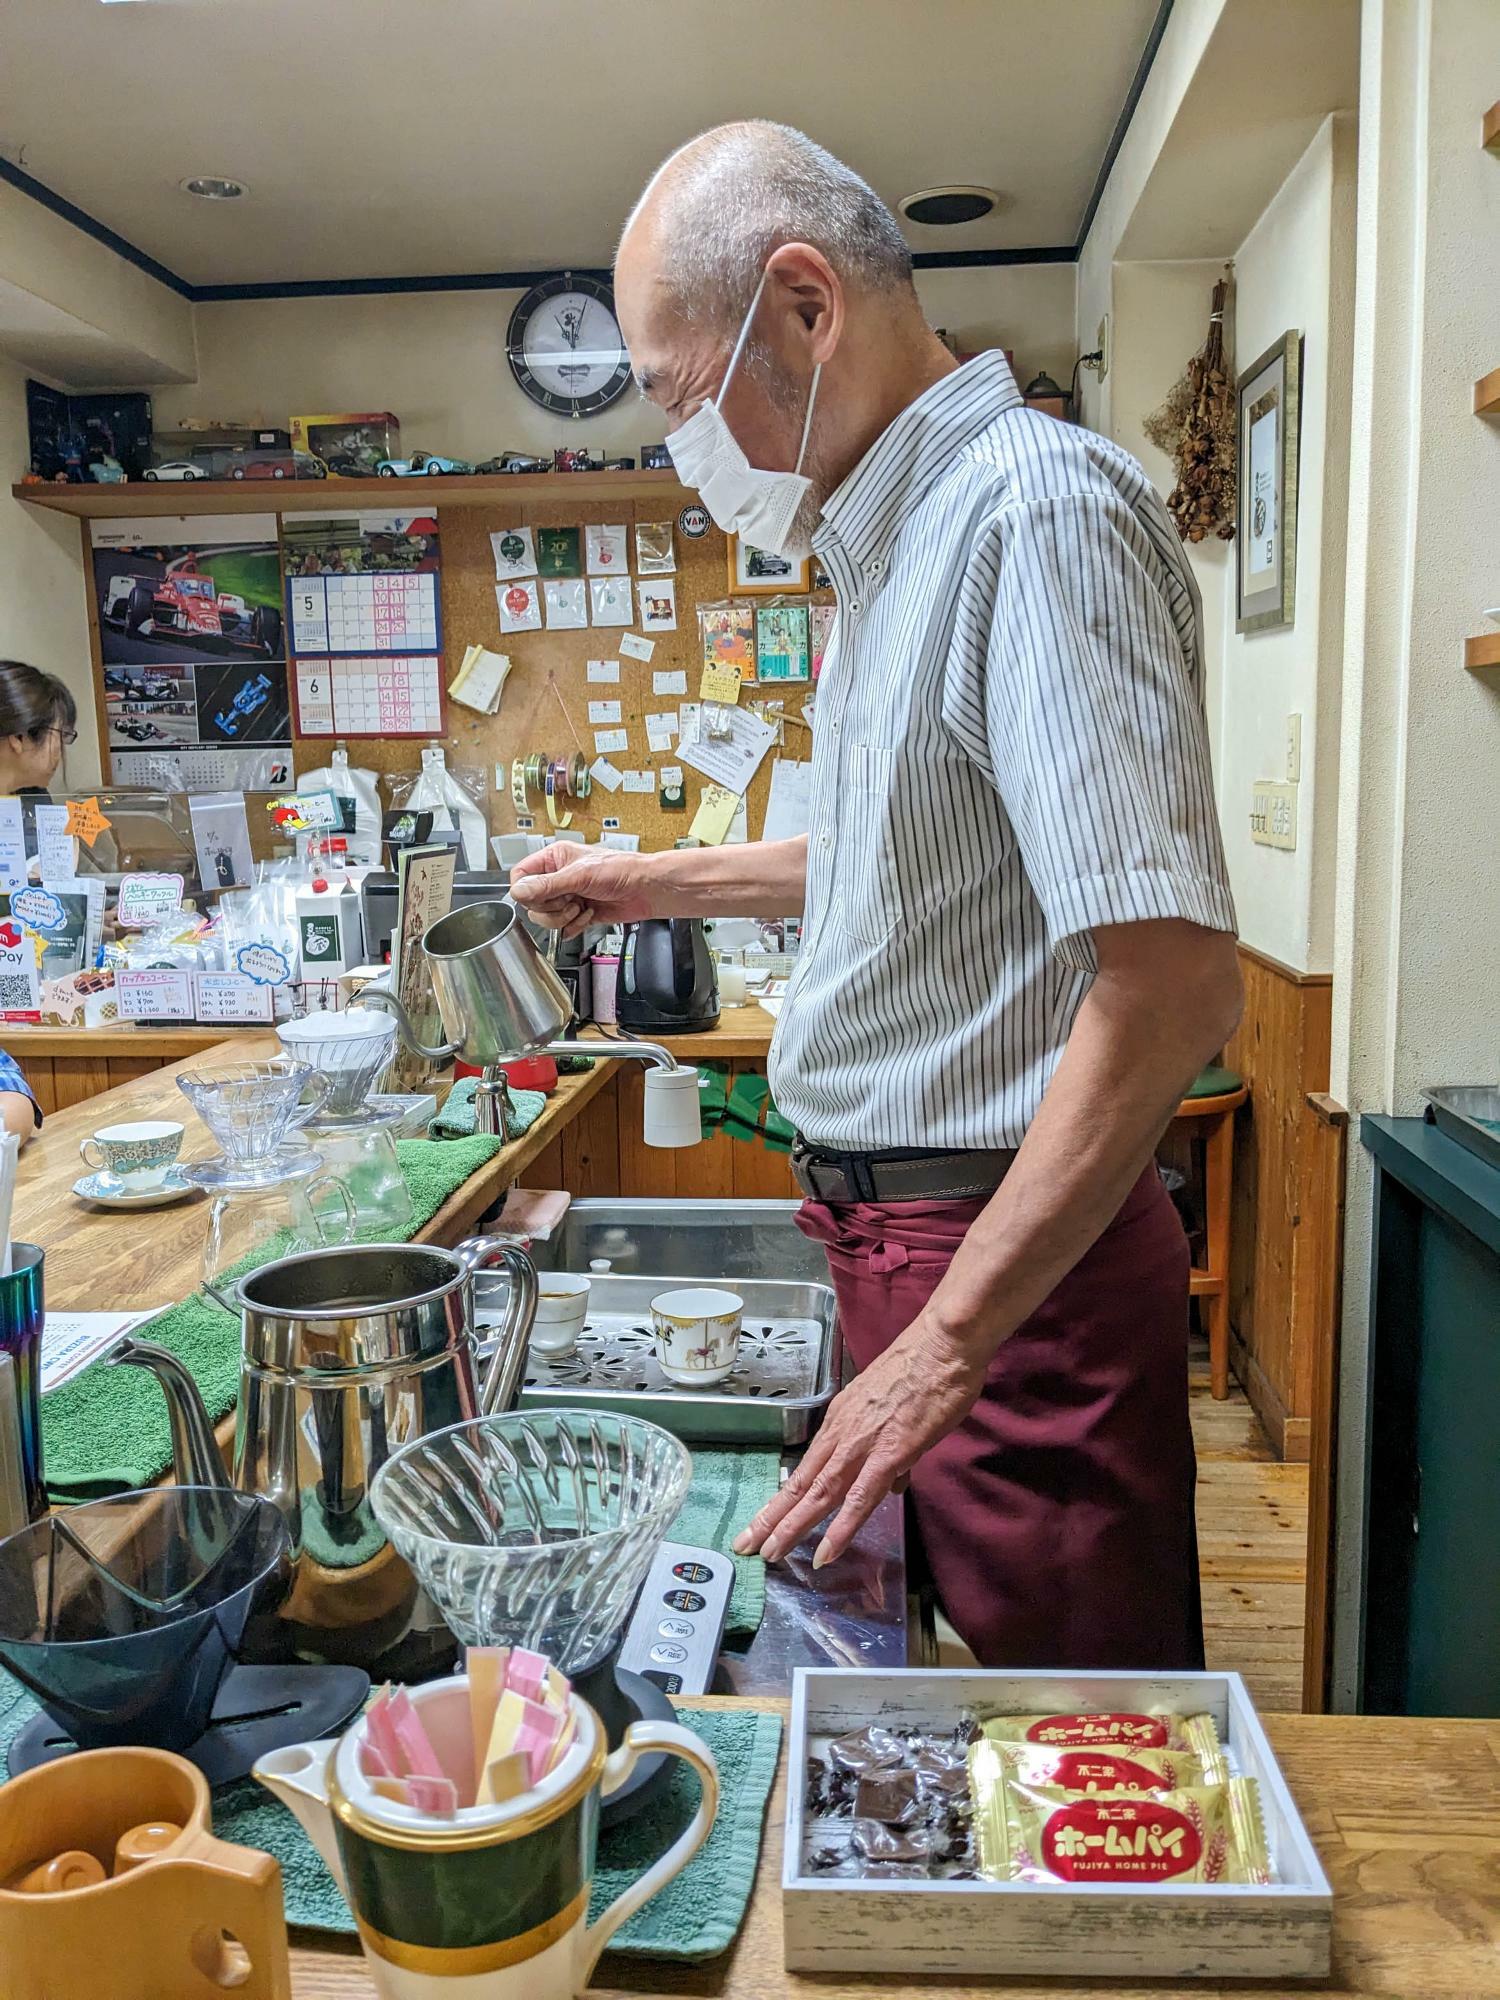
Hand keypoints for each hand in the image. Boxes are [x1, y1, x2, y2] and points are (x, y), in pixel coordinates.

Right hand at [508, 846, 654, 937]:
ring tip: (579, 908)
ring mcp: (568, 897)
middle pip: (531, 901)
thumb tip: (518, 891)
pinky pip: (562, 928)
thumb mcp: (579, 875)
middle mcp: (559, 878)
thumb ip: (547, 885)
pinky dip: (573, 926)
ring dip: (562, 917)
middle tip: (568, 900)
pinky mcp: (578, 914)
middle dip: (550, 906)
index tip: (537, 897)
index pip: (522, 875)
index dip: (525, 889)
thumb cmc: (621, 870)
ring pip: (545, 917)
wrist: (646, 890)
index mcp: (555, 859)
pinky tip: (587, 915)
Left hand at [733, 1313, 987, 1567]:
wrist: (944, 1344)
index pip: (805, 1468)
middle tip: (746, 1547)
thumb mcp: (893, 1408)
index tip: (762, 1523)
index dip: (782, 1499)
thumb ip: (889, 1448)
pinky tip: (826, 1552)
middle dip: (772, 1518)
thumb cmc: (926, 1369)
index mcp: (841, 1420)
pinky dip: (842, 1527)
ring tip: (772, 1554)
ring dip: (795, 1526)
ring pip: (821, 1493)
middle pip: (802, 1483)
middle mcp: (842, 1432)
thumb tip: (892, 1481)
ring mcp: (863, 1443)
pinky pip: (861, 1497)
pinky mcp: (891, 1452)